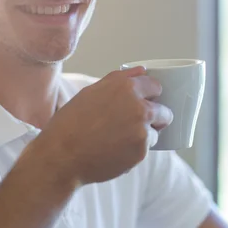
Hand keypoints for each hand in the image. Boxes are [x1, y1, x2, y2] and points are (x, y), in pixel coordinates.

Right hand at [40, 67, 172, 184]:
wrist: (62, 156)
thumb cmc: (71, 123)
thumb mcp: (91, 92)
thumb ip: (120, 79)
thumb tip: (141, 71)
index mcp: (126, 87)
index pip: (156, 86)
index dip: (149, 95)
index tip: (144, 102)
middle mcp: (138, 107)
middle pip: (164, 111)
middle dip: (155, 117)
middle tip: (134, 124)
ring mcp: (142, 131)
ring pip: (155, 132)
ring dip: (144, 135)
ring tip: (118, 139)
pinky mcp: (141, 152)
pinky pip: (145, 149)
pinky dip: (134, 151)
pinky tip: (115, 150)